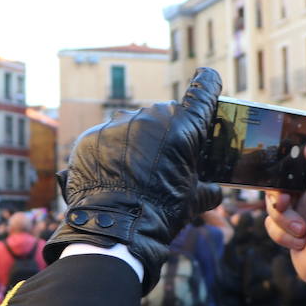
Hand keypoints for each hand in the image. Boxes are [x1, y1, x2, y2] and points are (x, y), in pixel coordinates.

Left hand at [45, 67, 222, 290]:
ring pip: (134, 126)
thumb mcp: (194, 201)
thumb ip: (207, 189)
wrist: (114, 227)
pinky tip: (113, 174)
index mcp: (182, 127)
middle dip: (167, 132)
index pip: (202, 92)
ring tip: (135, 174)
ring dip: (137, 142)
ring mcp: (118, 124)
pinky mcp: (92, 136)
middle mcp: (150, 117)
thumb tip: (214, 191)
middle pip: (165, 114)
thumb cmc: (160, 212)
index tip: (208, 77)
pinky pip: (107, 137)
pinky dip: (111, 151)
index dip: (208, 84)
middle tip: (165, 160)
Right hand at [265, 129, 305, 305]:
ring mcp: (299, 205)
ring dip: (282, 218)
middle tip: (287, 202)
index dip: (299, 138)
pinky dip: (281, 233)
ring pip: (272, 199)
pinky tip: (299, 241)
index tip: (286, 147)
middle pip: (281, 172)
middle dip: (279, 191)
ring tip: (300, 230)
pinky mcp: (287, 224)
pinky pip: (269, 221)